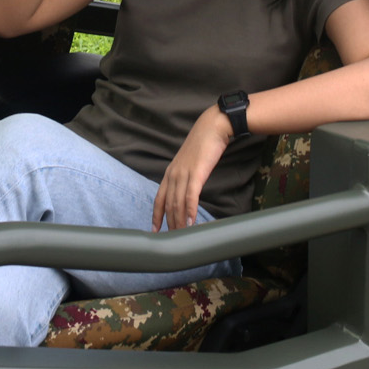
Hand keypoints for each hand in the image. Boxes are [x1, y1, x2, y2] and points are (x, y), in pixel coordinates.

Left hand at [152, 107, 230, 231]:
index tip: (155, 230)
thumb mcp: (190, 162)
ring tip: (181, 236)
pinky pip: (191, 196)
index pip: (159, 198)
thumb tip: (189, 189)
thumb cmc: (204, 144)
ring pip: (178, 203)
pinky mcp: (196, 173)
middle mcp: (173, 174)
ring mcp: (183, 174)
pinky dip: (190, 211)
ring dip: (179, 222)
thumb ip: (187, 176)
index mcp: (170, 173)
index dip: (156, 216)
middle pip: (168, 205)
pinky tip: (191, 223)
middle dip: (169, 224)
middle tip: (171, 240)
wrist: (213, 127)